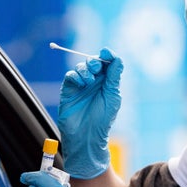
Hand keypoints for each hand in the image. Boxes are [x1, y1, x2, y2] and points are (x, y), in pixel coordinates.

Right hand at [58, 48, 121, 178]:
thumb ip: (113, 77)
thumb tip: (118, 58)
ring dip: (85, 69)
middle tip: (96, 68)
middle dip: (95, 61)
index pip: (108, 64)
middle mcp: (94, 83)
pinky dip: (76, 76)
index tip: (106, 51)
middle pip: (94, 62)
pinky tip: (81, 84)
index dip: (107, 55)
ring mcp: (81, 86)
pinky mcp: (69, 90)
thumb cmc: (102, 119)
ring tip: (89, 81)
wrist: (87, 135)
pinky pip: (70, 76)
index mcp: (107, 83)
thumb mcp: (112, 96)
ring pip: (81, 67)